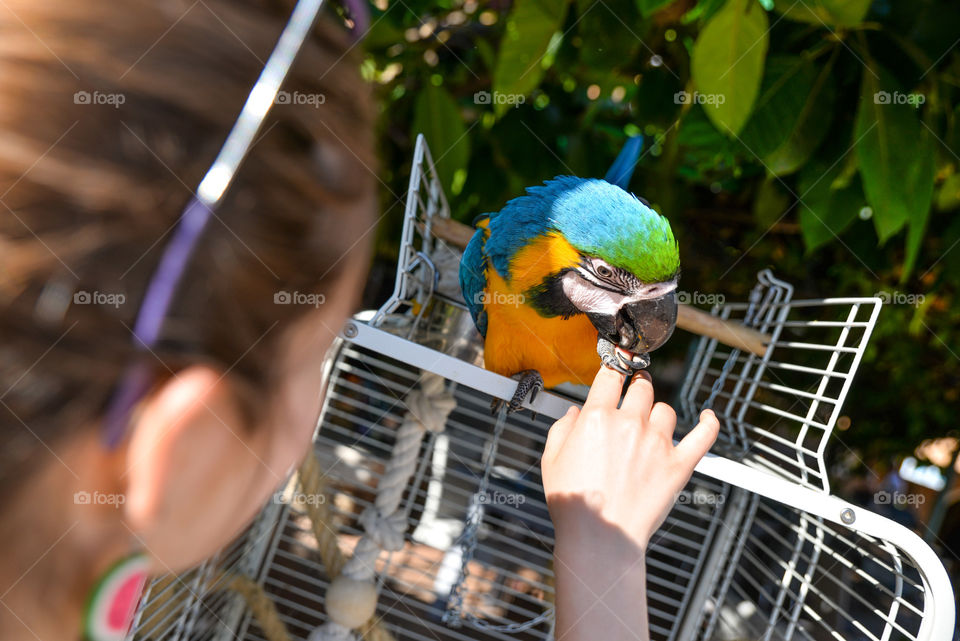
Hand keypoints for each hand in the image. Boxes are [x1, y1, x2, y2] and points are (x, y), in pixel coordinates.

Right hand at [541, 366, 718, 640]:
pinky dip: (709, 423)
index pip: (611, 376)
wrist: (600, 538)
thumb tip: (575, 412)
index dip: (614, 368)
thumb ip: (562, 428)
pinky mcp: (679, 465)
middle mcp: (630, 424)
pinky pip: (703, 436)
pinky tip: (708, 416)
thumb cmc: (573, 504)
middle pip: (642, 388)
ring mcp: (657, 443)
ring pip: (665, 410)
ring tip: (650, 425)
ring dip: (657, 414)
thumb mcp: (551, 459)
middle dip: (636, 388)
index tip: (615, 370)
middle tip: (633, 396)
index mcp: (597, 418)